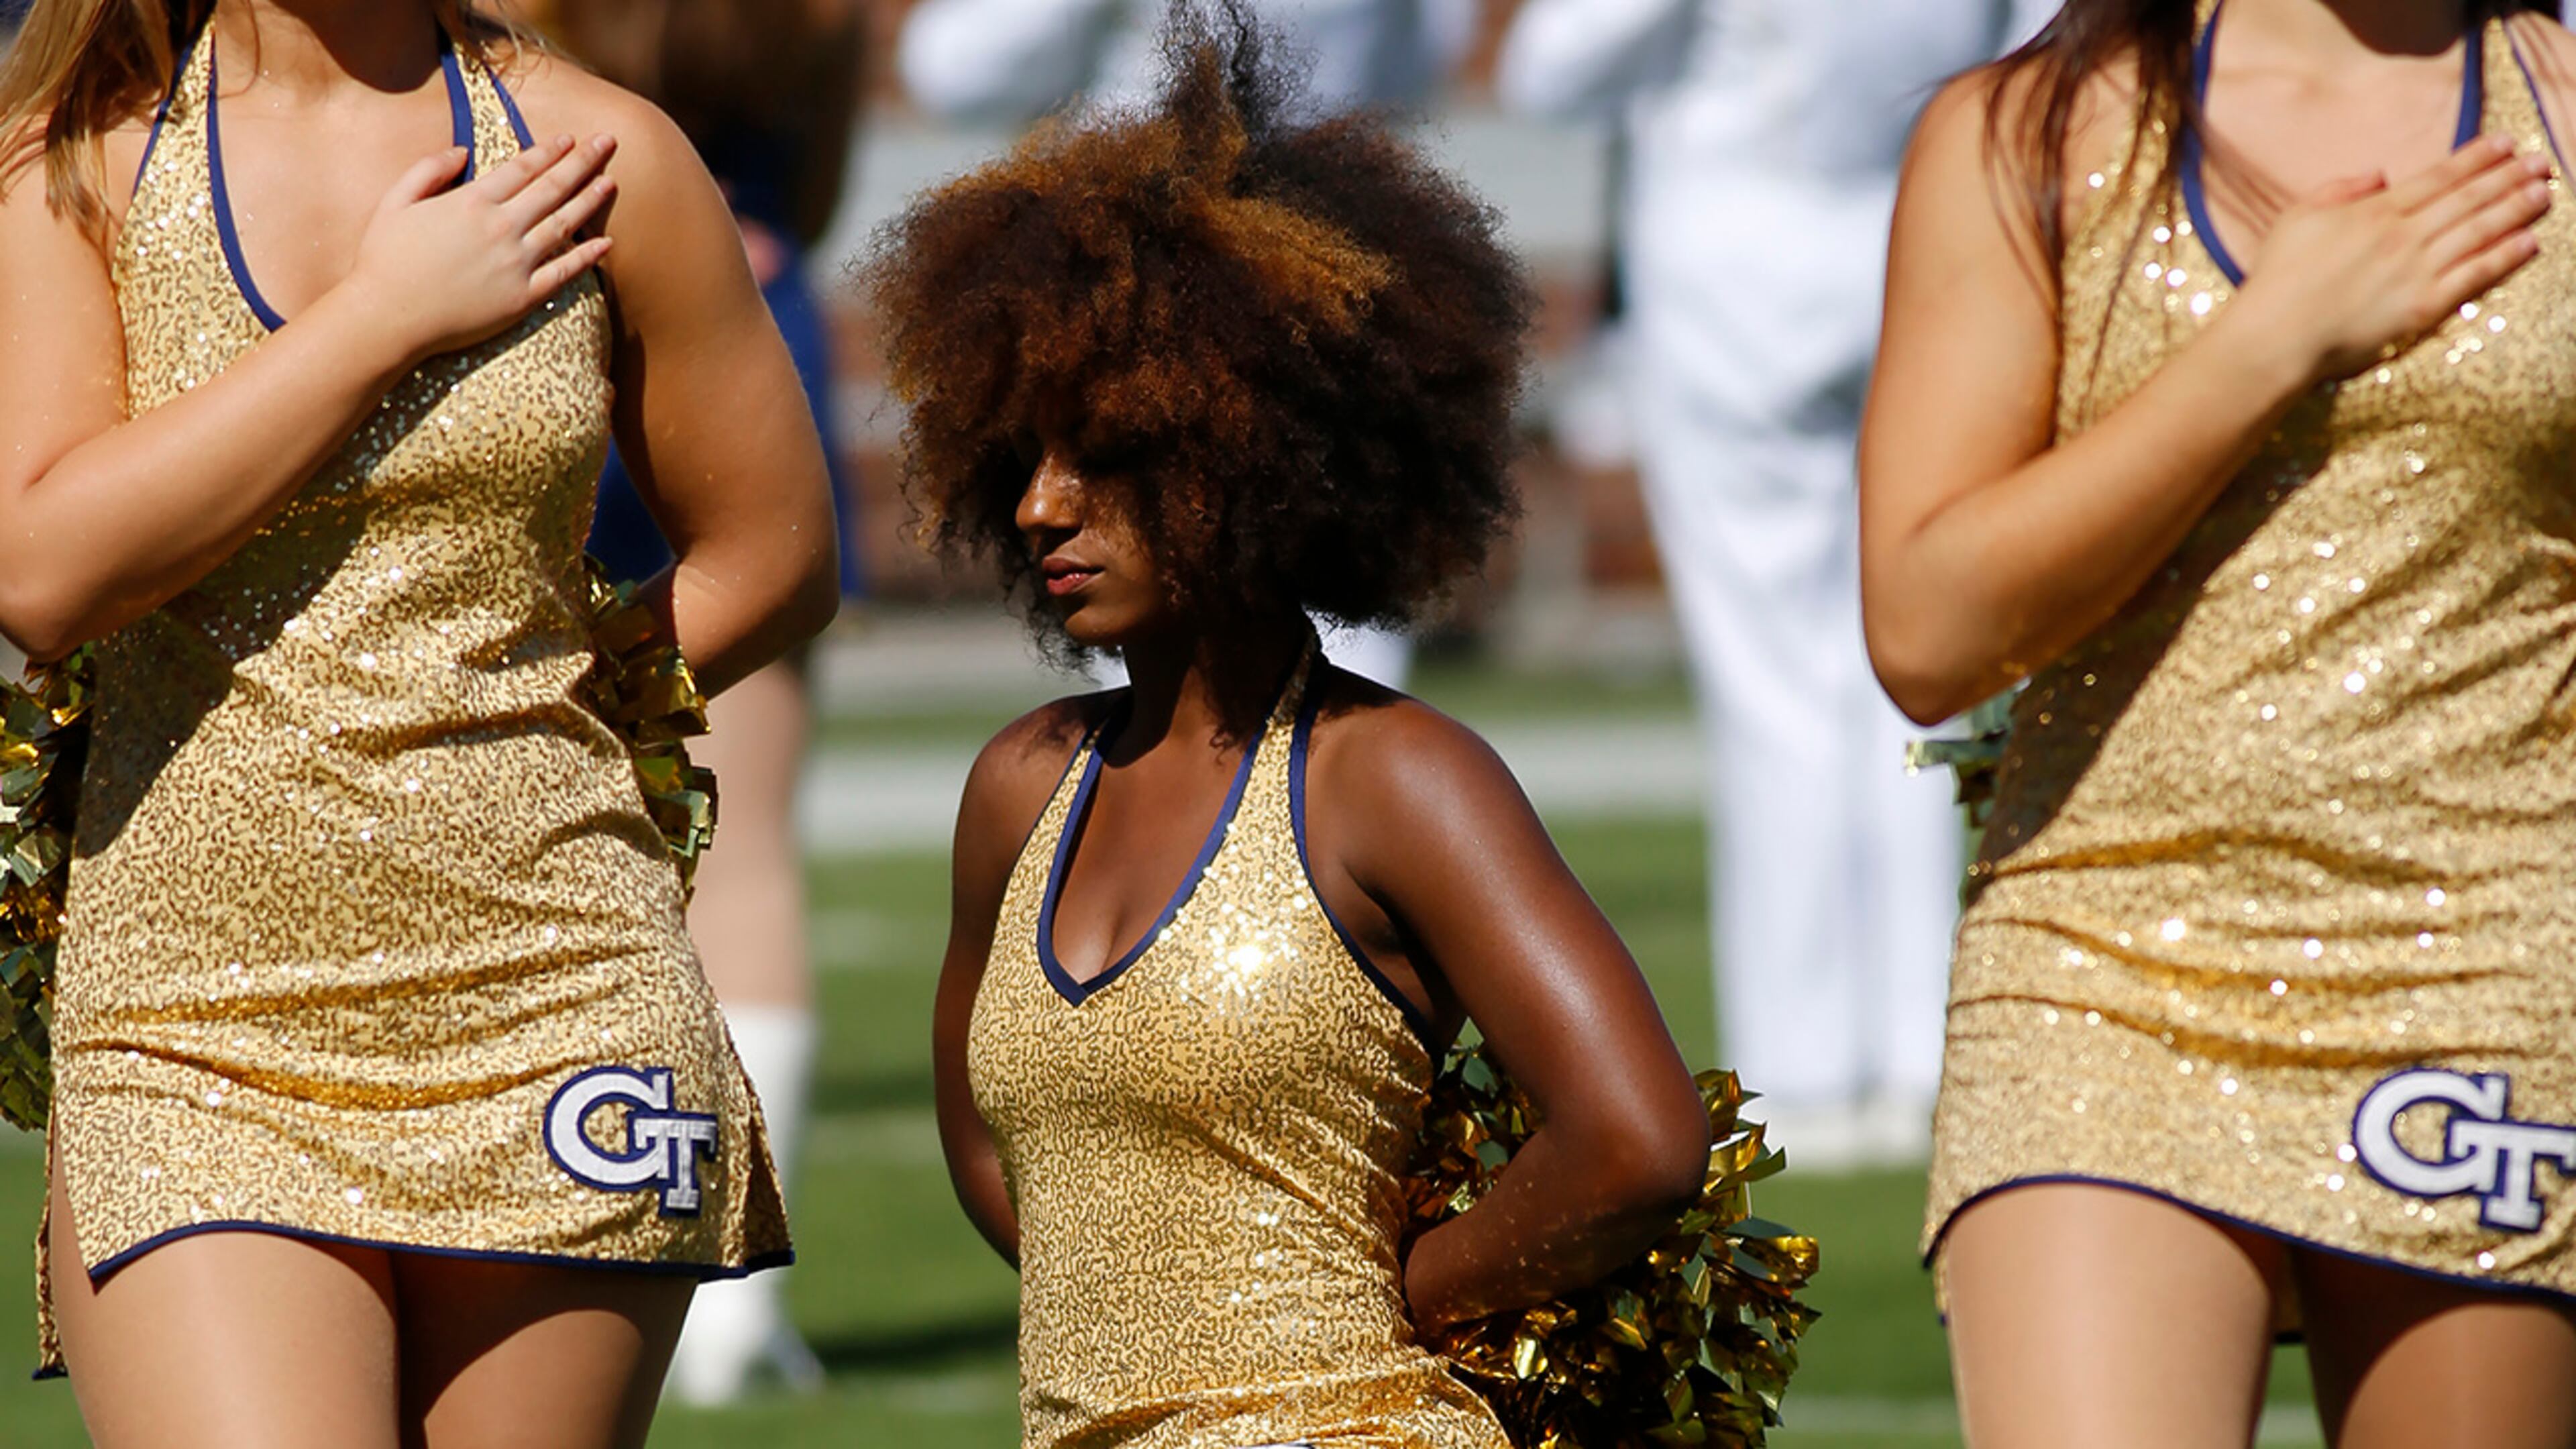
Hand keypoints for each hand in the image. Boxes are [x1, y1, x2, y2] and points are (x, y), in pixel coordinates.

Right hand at [339, 133, 619, 363]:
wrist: (388, 316)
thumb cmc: (384, 259)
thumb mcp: (395, 202)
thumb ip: (428, 170)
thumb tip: (462, 151)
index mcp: (472, 202)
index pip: (522, 168)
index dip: (549, 150)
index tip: (570, 139)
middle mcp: (501, 227)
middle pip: (552, 187)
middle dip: (583, 162)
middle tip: (607, 142)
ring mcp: (516, 263)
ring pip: (564, 224)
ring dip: (590, 200)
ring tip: (611, 182)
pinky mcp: (523, 297)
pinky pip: (564, 273)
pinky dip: (588, 257)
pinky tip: (606, 242)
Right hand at [2235, 134, 2550, 384]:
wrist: (2275, 334)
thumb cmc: (2278, 278)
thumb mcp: (2297, 217)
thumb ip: (2339, 189)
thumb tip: (2379, 174)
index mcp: (2374, 211)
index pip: (2438, 177)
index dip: (2476, 158)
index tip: (2505, 143)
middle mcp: (2403, 235)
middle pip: (2468, 199)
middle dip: (2509, 177)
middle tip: (2541, 162)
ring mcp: (2416, 270)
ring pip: (2479, 231)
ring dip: (2516, 209)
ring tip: (2545, 193)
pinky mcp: (2424, 306)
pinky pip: (2473, 275)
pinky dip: (2504, 256)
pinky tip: (2529, 241)